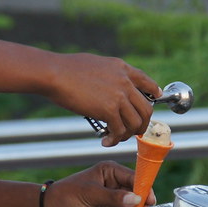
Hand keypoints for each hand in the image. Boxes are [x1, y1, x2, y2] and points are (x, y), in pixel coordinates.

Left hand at [44, 161, 155, 206]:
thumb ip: (112, 196)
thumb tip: (135, 198)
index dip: (143, 186)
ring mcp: (113, 198)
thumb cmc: (66, 194)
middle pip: (136, 190)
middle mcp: (114, 183)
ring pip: (132, 203)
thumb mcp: (90, 192)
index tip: (149, 198)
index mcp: (110, 171)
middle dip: (142, 199)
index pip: (133, 176)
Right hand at [45, 53, 160, 146]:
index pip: (147, 83)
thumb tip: (110, 87)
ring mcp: (119, 96)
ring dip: (127, 134)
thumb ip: (110, 75)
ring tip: (115, 138)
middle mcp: (125, 82)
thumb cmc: (67, 69)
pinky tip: (106, 141)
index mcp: (122, 68)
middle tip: (132, 131)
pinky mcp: (108, 109)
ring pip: (136, 123)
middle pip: (146, 108)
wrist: (54, 73)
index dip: (153, 95)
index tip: (153, 103)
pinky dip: (115, 139)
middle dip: (142, 124)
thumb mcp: (96, 64)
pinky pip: (120, 130)